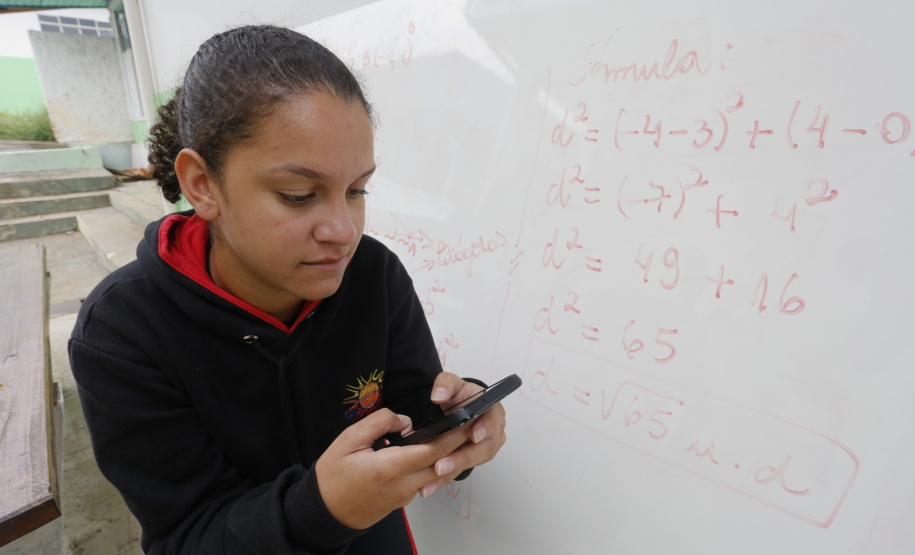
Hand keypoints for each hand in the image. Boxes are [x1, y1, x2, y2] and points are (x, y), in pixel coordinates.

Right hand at [314, 407, 471, 529]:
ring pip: (435, 474)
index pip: (433, 451)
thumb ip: (379, 423)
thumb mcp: (348, 440)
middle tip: (472, 424)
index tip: (467, 420)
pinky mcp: (402, 500)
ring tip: (458, 435)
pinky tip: (433, 452)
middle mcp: (402, 485)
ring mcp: (404, 495)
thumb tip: (404, 420)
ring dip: (448, 456)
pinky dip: (433, 466)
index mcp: (390, 468)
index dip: (453, 436)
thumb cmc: (332, 477)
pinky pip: (423, 481)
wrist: (324, 511)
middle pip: (441, 463)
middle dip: (459, 444)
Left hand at [417, 372, 507, 496]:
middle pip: (484, 448)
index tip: (473, 436)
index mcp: (493, 411)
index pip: (493, 420)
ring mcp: (486, 447)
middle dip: (462, 458)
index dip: (485, 428)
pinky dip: (444, 479)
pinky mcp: (474, 459)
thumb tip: (438, 395)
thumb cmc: (461, 396)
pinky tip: (429, 486)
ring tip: (432, 478)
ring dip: (452, 471)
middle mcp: (494, 431)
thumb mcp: (452, 384)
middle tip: (442, 465)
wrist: (460, 407)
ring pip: (473, 462)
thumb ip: (445, 385)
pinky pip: (461, 470)